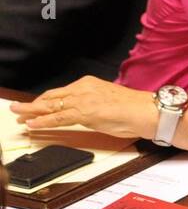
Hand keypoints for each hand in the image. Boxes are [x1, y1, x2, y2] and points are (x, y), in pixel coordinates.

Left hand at [10, 76, 155, 139]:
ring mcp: (83, 100)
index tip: (33, 106)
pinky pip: (58, 118)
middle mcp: (84, 88)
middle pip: (51, 97)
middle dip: (32, 105)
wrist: (147, 111)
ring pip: (50, 106)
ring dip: (31, 112)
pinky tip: (32, 124)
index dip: (44, 100)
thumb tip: (83, 114)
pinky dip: (42, 121)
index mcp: (90, 84)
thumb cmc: (135, 110)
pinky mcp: (85, 112)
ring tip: (17, 116)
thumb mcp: (108, 103)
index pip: (61, 92)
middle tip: (17, 110)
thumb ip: (92, 105)